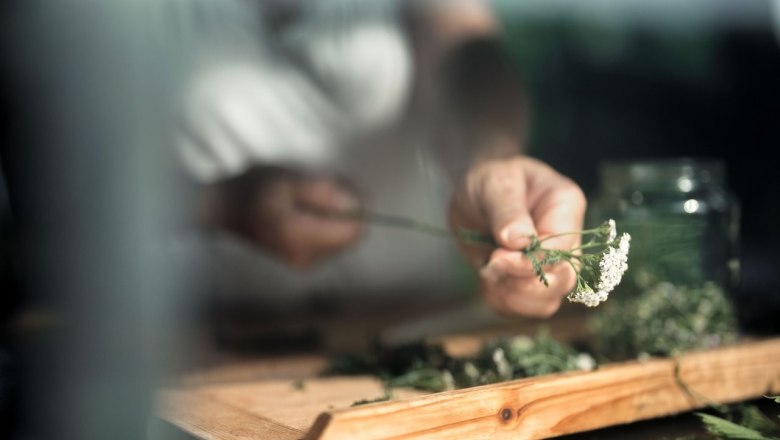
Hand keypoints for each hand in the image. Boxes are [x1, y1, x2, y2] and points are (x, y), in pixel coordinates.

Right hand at [201, 166, 362, 268]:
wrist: (225, 209)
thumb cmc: (254, 189)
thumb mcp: (289, 179)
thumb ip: (323, 192)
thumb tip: (355, 205)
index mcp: (299, 237)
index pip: (353, 230)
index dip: (356, 206)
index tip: (343, 185)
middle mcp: (305, 257)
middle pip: (352, 236)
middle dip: (349, 209)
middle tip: (330, 185)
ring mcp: (305, 262)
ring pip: (344, 239)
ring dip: (340, 214)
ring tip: (316, 195)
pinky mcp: (305, 259)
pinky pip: (333, 241)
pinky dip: (330, 223)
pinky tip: (312, 208)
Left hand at [449, 156, 586, 316]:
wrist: (476, 195)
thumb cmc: (491, 179)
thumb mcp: (495, 183)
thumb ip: (508, 211)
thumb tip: (521, 243)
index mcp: (566, 207)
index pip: (562, 250)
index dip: (529, 263)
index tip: (496, 257)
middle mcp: (567, 240)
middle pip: (564, 282)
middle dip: (523, 284)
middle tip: (490, 265)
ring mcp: (552, 264)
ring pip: (547, 302)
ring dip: (512, 296)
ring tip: (487, 271)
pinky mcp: (532, 282)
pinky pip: (525, 308)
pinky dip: (502, 302)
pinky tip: (488, 279)